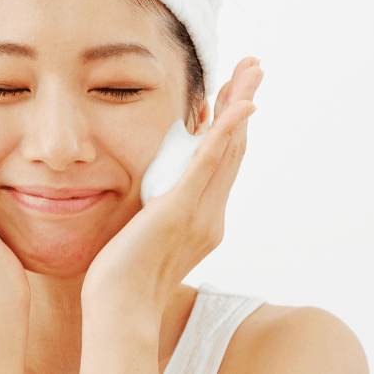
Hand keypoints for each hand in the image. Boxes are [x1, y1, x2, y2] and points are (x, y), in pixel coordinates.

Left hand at [82, 56, 262, 315]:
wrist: (119, 307)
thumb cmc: (124, 275)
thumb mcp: (147, 232)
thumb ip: (159, 208)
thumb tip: (157, 187)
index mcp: (203, 217)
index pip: (223, 161)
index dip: (231, 124)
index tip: (231, 93)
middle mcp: (210, 213)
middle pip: (235, 147)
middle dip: (243, 103)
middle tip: (253, 67)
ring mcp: (199, 212)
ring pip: (228, 148)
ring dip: (240, 104)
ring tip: (251, 70)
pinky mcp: (180, 210)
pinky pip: (207, 165)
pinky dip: (224, 133)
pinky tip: (238, 106)